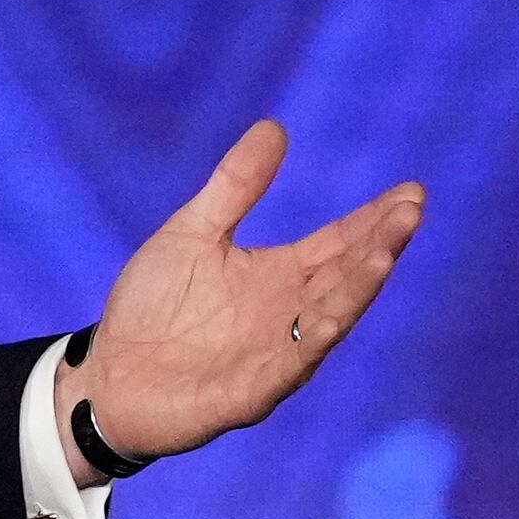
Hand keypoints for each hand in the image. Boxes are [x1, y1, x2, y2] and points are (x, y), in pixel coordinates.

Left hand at [58, 120, 424, 480]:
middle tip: (410, 210)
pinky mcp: (250, 392)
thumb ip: (235, 187)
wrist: (106, 378)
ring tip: (385, 253)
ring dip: (358, 289)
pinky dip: (309, 343)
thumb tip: (275, 126)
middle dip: (380, 244)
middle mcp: (289, 313)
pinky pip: (287, 366)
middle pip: (346, 275)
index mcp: (279, 275)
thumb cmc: (152, 308)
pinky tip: (331, 319)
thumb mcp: (192, 233)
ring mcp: (275, 354)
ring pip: (329, 319)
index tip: (412, 191)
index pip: (340, 242)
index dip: (375, 219)